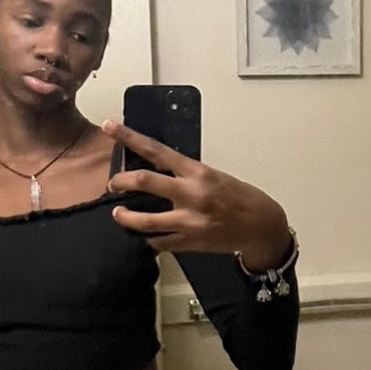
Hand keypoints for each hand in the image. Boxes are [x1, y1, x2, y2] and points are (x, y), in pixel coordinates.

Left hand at [102, 120, 291, 265]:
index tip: (109, 127)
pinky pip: (159, 242)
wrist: (261, 226)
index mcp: (197, 172)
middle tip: (113, 184)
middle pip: (143, 181)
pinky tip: (146, 236)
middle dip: (120, 182)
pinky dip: (149, 239)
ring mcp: (188, 221)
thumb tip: (160, 173)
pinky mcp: (190, 242)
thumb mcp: (214, 176)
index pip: (157, 150)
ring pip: (144, 221)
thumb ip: (187, 176)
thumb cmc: (240, 197)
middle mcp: (191, 194)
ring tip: (119, 214)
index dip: (129, 137)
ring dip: (125, 218)